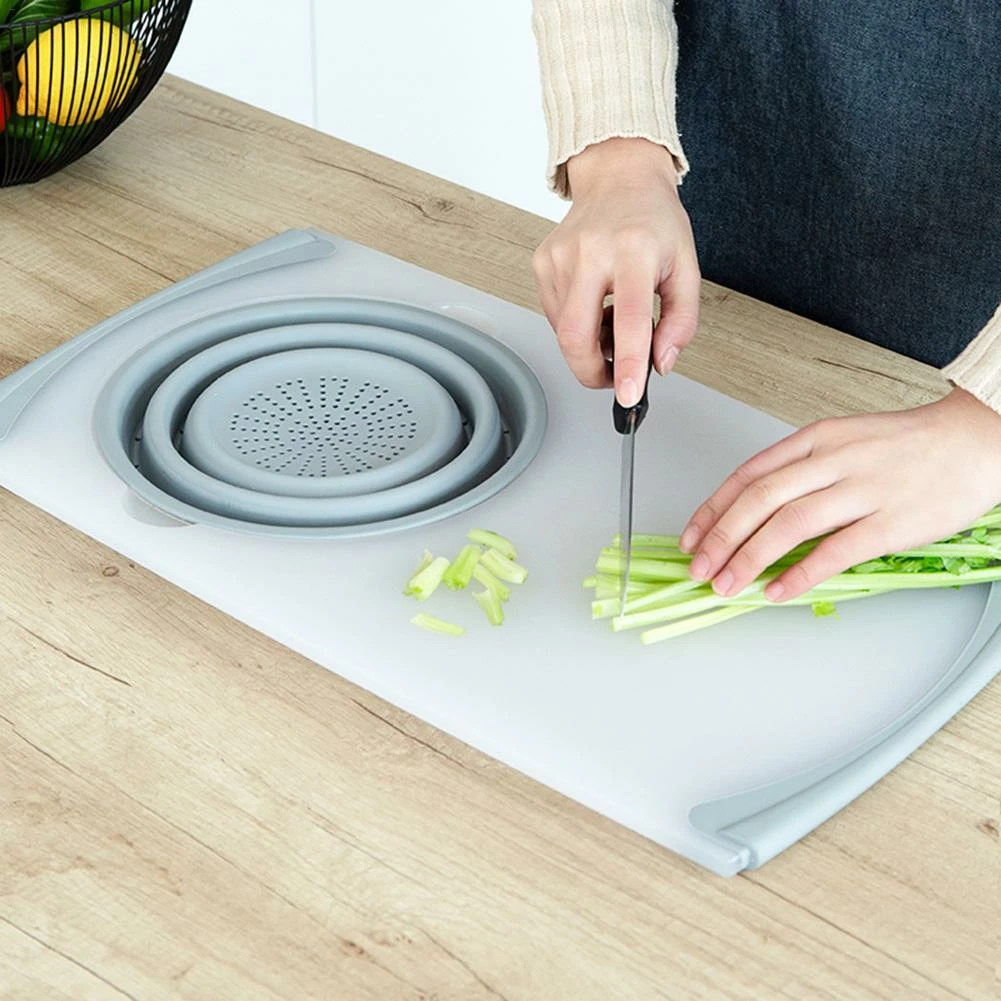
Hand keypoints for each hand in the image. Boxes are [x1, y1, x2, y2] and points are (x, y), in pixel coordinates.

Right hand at [532, 137, 700, 407]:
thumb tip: (660, 363)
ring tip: (612, 321)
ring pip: (563, 330)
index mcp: (635, 251)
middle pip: (575, 335)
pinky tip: (594, 304)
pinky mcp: (543, 261)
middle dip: (591, 372)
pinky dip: (576, 323)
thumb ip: (681, 321)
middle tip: (612, 379)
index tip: (627, 395)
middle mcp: (592, 251)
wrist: (619, 178)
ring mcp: (561, 256)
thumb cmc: (654, 223)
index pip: (629, 319)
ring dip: (589, 343)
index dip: (626, 364)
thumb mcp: (686, 268)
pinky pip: (554, 314)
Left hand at [679, 388, 1000, 600]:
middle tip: (699, 568)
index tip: (692, 537)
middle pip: (759, 500)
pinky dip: (800, 573)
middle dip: (721, 538)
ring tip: (727, 585)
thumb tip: (756, 510)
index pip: (747, 475)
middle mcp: (832, 461)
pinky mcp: (891, 521)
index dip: (712, 509)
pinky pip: (835, 551)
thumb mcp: (843, 441)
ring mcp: (862, 489)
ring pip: (788, 524)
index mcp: (815, 440)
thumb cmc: (907, 445)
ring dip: (750, 558)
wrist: (975, 438)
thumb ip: (802, 470)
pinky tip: (777, 591)